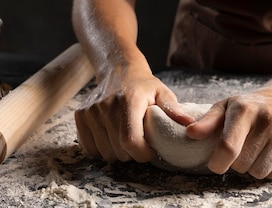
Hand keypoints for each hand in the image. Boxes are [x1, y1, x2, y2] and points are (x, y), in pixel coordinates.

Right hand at [75, 69, 193, 162]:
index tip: (150, 151)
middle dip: (132, 154)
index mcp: (129, 101)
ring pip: (104, 152)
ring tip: (126, 137)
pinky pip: (89, 148)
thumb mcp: (163, 94)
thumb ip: (174, 111)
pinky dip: (101, 149)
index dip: (142, 154)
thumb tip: (190, 125)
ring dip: (117, 152)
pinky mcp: (80, 116)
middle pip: (118, 151)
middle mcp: (106, 106)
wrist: (118, 69)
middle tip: (140, 141)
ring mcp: (90, 111)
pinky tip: (111, 137)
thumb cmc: (144, 86)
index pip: (130, 141)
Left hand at [186, 87, 271, 178]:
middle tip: (241, 150)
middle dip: (236, 163)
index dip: (218, 163)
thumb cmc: (250, 106)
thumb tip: (190, 133)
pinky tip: (269, 155)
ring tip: (255, 151)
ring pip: (260, 173)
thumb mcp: (225, 107)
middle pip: (242, 164)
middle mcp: (267, 119)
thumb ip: (207, 122)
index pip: (228, 147)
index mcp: (245, 110)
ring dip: (253, 168)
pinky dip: (270, 171)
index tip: (216, 163)